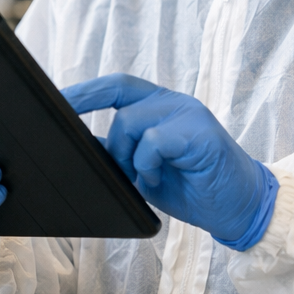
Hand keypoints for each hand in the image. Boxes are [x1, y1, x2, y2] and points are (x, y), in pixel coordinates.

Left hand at [63, 74, 277, 248]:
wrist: (240, 207)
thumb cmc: (194, 188)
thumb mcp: (146, 171)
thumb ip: (120, 154)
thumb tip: (80, 147)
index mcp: (162, 106)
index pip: (118, 86)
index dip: (86, 90)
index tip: (53, 99)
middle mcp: (174, 102)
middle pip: (120, 93)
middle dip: (87, 105)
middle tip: (66, 133)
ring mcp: (188, 114)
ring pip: (131, 120)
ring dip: (125, 155)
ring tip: (141, 178)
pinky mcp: (199, 133)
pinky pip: (154, 141)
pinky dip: (146, 164)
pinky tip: (157, 180)